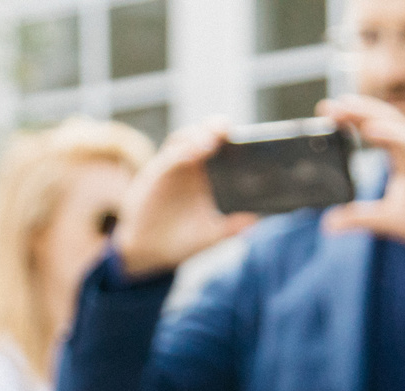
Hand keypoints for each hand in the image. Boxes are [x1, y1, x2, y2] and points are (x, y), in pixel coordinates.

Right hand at [113, 121, 258, 278]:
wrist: (149, 249)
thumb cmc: (184, 239)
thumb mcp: (211, 236)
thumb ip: (231, 227)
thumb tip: (255, 220)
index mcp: (215, 174)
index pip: (229, 147)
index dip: (240, 140)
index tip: (254, 140)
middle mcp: (197, 164)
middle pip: (210, 133)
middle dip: (219, 127)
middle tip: (228, 133)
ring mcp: (177, 164)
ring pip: (190, 136)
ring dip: (201, 134)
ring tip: (211, 143)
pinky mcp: (159, 170)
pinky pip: (171, 154)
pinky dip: (182, 151)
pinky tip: (192, 154)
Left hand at [317, 95, 404, 249]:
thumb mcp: (386, 219)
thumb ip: (358, 217)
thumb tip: (328, 223)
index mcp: (401, 155)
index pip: (373, 128)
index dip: (352, 118)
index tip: (327, 113)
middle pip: (380, 119)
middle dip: (354, 110)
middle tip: (326, 106)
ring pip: (393, 123)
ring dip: (368, 113)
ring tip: (345, 107)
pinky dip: (389, 134)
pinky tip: (370, 130)